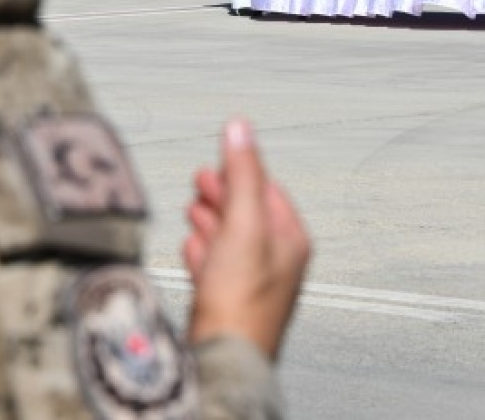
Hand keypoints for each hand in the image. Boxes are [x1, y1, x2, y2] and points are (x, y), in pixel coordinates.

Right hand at [182, 118, 310, 359]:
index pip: (269, 190)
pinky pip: (218, 268)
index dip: (242, 170)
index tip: (221, 156)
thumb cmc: (241, 298)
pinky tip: (193, 247)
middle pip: (249, 214)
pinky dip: (205, 252)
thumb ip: (242, 172)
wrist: (224, 356)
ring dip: (213, 219)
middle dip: (224, 193)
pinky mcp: (229, 304)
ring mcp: (254, 285)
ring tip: (194, 206)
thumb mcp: (243, 221)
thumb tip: (241, 127)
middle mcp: (278, 263)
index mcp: (290, 240)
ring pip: (233, 241)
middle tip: (202, 178)